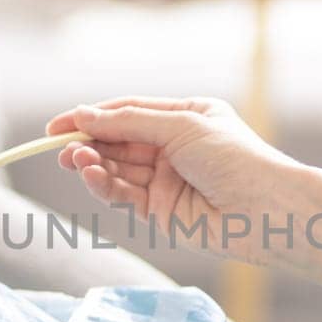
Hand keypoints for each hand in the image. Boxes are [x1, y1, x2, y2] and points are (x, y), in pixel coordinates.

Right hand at [45, 96, 295, 259]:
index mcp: (186, 116)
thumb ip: (130, 123)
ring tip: (72, 160)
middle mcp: (174, 147)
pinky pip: (123, 194)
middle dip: (88, 142)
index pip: (129, 111)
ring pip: (117, 168)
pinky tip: (91, 175)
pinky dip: (104, 184)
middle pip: (118, 140)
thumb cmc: (234, 158)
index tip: (58, 123)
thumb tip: (84, 117)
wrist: (263, 210)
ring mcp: (166, 179)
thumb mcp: (181, 126)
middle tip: (59, 146)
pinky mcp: (160, 210)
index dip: (93, 115)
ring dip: (92, 163)